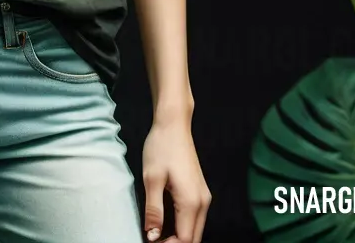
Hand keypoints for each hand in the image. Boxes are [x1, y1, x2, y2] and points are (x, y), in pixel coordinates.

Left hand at [140, 116, 210, 242]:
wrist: (174, 124)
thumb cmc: (161, 147)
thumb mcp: (152, 179)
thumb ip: (154, 211)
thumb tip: (153, 236)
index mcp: (191, 202)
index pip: (185, 240)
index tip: (150, 242)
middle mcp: (202, 202)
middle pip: (193, 238)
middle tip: (154, 241)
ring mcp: (203, 196)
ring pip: (196, 230)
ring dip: (180, 237)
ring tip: (158, 235)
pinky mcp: (200, 191)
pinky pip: (195, 218)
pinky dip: (184, 227)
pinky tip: (167, 223)